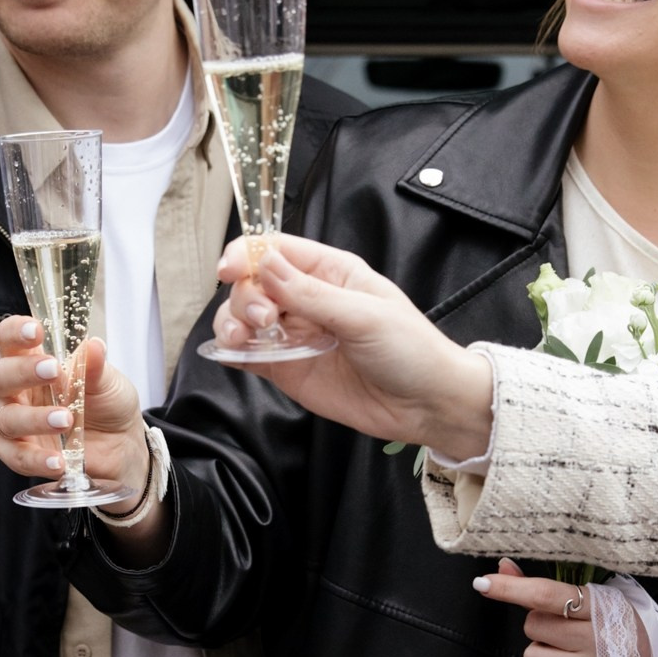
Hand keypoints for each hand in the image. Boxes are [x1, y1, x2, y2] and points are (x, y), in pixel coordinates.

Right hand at [0, 319, 148, 492]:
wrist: (121, 446)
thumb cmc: (106, 404)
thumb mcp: (108, 382)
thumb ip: (95, 366)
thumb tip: (93, 345)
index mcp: (28, 360)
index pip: (9, 339)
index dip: (16, 332)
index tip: (36, 331)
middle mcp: (13, 390)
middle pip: (0, 376)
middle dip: (23, 372)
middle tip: (52, 371)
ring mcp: (12, 422)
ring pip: (6, 418)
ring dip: (35, 418)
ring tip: (66, 419)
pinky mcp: (19, 453)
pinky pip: (17, 457)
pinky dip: (37, 459)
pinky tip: (59, 461)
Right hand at [211, 236, 494, 456]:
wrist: (427, 405)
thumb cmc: (411, 350)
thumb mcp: (364, 316)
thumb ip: (310, 294)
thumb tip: (264, 264)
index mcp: (330, 273)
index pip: (276, 250)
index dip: (248, 255)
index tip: (230, 269)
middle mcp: (307, 300)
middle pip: (253, 284)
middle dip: (245, 297)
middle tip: (263, 319)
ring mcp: (296, 335)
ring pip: (245, 318)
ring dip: (233, 324)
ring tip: (242, 339)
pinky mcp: (289, 369)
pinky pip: (250, 356)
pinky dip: (233, 353)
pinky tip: (231, 354)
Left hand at [473, 566, 657, 656]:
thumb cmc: (627, 626)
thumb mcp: (599, 599)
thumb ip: (548, 587)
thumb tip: (501, 568)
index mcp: (604, 607)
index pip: (548, 595)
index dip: (512, 589)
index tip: (483, 583)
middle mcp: (599, 640)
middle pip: (534, 626)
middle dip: (540, 626)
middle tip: (565, 631)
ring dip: (539, 653)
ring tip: (566, 653)